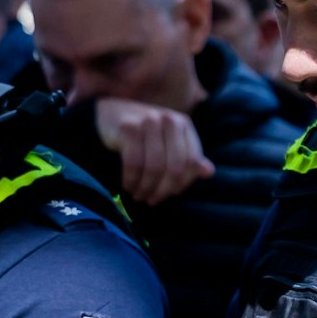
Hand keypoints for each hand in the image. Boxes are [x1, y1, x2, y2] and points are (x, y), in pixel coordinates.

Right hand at [94, 100, 214, 205]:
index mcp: (183, 124)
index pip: (193, 161)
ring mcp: (149, 121)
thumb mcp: (168, 144)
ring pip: (154, 168)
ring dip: (146, 188)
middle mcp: (169, 119)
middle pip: (175, 167)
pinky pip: (134, 164)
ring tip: (139, 196)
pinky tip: (128, 186)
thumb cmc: (143, 135)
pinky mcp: (129, 128)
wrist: (107, 117)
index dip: (183, 183)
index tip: (171, 193)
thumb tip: (209, 172)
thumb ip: (187, 158)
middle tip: (152, 201)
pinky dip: (131, 180)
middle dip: (163, 190)